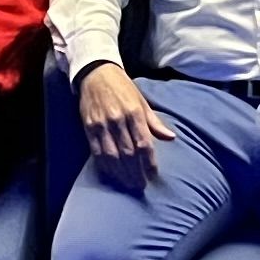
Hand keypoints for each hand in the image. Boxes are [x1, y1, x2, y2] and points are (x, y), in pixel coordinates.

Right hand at [77, 62, 164, 178]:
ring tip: (129, 184)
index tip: (153, 174)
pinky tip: (112, 174)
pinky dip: (105, 166)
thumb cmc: (122, 87)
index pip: (144, 143)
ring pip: (113, 156)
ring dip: (121, 174)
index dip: (149, 162)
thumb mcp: (142, 100)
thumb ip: (154, 122)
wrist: (95, 73)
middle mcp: (118, 119)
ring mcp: (102, 124)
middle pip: (129, 153)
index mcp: (134, 112)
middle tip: (141, 186)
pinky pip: (97, 152)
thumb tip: (171, 138)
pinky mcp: (89, 128)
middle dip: (136, 172)